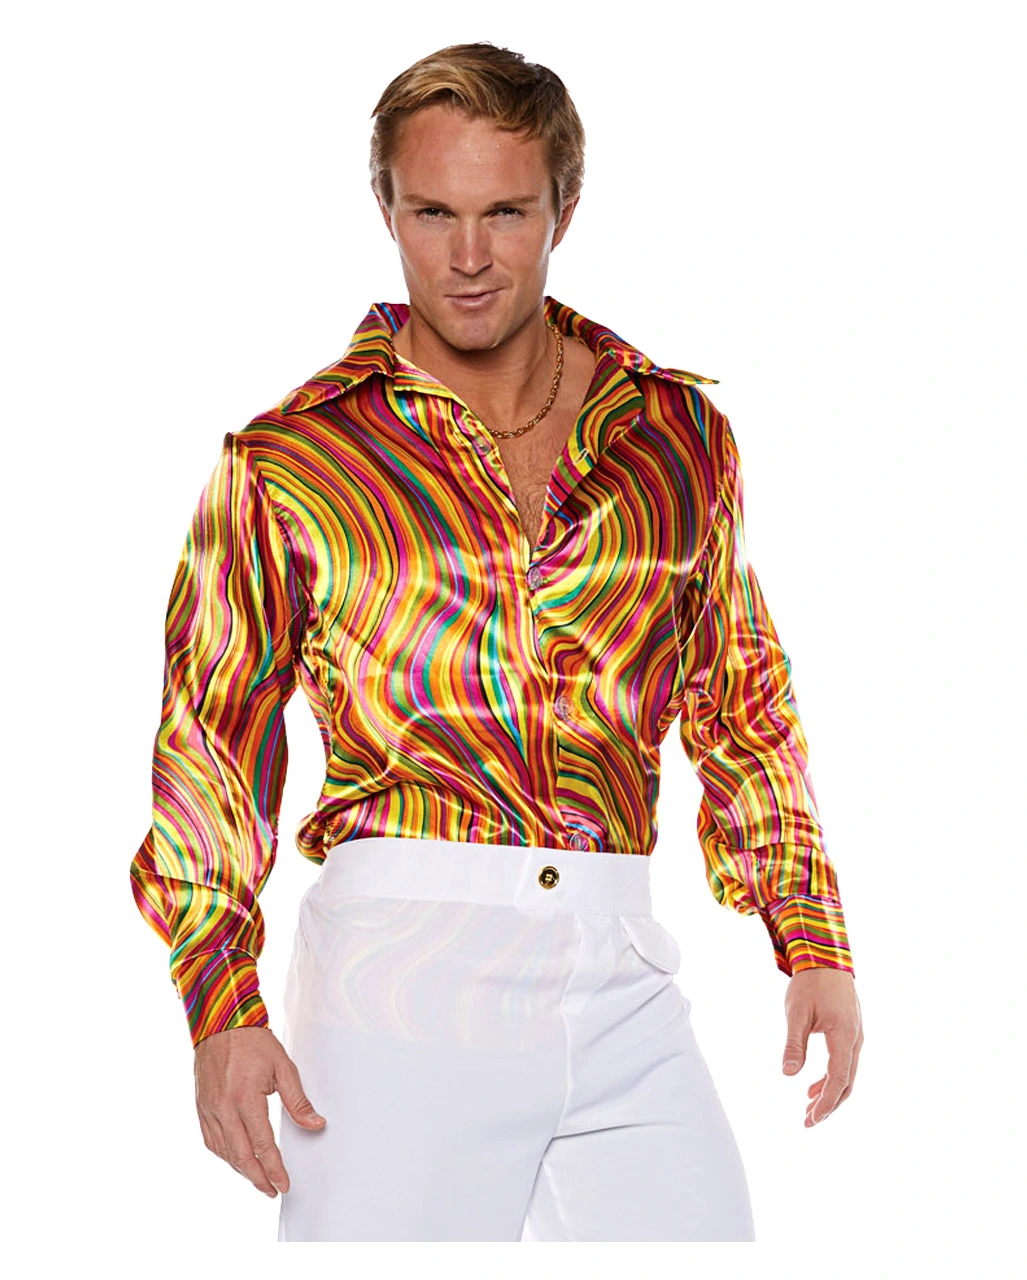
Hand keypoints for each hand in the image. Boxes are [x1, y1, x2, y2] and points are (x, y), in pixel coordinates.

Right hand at [193, 1024, 325, 1196]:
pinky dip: (225, 1156)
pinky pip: (211, 1142)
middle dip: (258, 1178)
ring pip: (224, 1153)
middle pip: (241, 1156)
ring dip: (242, 1170)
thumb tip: (315, 1124)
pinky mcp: (201, 1108)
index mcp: (246, 1098)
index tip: (284, 1183)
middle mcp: (223, 1108)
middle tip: (272, 1190)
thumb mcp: (282, 1066)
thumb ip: (298, 1100)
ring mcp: (209, 1110)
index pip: (262, 1144)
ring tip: (258, 1179)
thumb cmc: (251, 1041)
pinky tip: (236, 1159)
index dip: (274, 1168)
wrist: (221, 1023)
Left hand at [781, 968, 862, 1126]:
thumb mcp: (796, 1013)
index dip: (826, 1102)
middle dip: (828, 1105)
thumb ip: (794, 1044)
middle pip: (846, 1083)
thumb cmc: (810, 983)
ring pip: (847, 1074)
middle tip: (808, 1121)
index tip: (811, 1118)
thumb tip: (788, 1074)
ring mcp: (855, 1036)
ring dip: (830, 1093)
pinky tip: (813, 1085)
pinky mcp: (850, 1032)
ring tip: (809, 1108)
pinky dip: (831, 1078)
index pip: (838, 1079)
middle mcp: (855, 1040)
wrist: (825, 957)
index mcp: (845, 1036)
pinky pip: (844, 1062)